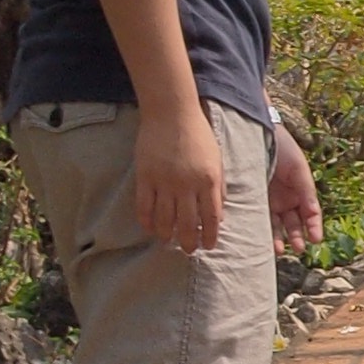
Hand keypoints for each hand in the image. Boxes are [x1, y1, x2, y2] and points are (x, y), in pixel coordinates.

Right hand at [133, 102, 226, 253]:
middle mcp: (187, 184)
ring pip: (165, 220)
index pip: (212, 218)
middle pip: (188, 224)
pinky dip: (147, 221)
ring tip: (168, 241)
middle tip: (189, 250)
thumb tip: (218, 215)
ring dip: (167, 235)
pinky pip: (144, 207)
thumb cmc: (198, 135)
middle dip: (189, 242)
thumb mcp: (217, 160)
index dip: (210, 236)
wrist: (172, 112)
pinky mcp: (145, 176)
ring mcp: (164, 181)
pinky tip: (150, 228)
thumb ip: (218, 187)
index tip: (208, 246)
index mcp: (209, 180)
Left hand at [269, 122, 324, 256]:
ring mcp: (269, 200)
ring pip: (276, 225)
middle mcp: (286, 199)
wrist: (259, 132)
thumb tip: (314, 215)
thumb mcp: (299, 169)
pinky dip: (261, 230)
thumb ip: (307, 192)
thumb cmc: (284, 148)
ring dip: (278, 238)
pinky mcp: (252, 199)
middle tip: (298, 248)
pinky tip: (262, 240)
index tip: (315, 239)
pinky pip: (258, 218)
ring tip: (278, 250)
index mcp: (301, 192)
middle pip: (293, 223)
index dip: (314, 227)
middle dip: (296, 237)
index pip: (310, 214)